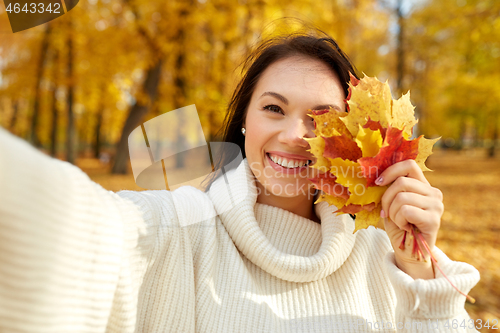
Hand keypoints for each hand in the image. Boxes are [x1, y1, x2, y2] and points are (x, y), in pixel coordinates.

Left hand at [376, 160, 443, 278]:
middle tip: (387, 212)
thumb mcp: (391, 203)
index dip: (391, 171)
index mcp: (423, 185)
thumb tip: (375, 177)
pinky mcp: (434, 219)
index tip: (378, 182)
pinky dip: (398, 220)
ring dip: (392, 212)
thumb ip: (389, 189)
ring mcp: (436, 205)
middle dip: (386, 198)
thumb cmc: (399, 226)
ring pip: (402, 197)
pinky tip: (404, 227)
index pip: (409, 165)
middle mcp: (433, 192)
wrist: (408, 251)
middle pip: (401, 182)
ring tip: (398, 221)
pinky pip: (406, 211)